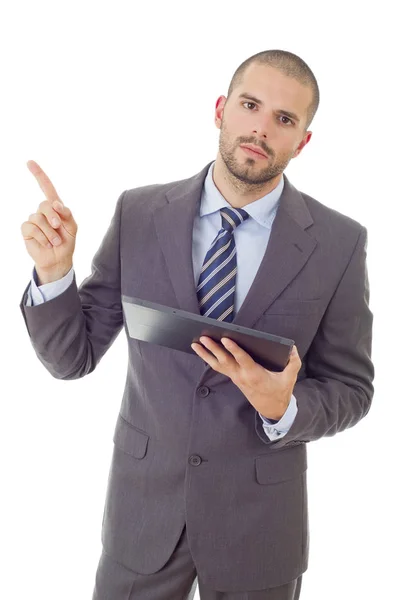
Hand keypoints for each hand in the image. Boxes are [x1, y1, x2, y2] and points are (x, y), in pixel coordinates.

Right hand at [21, 160, 77, 274]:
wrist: (59, 259)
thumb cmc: (66, 242)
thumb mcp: (72, 227)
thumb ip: (67, 214)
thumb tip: (55, 203)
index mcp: (55, 207)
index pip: (47, 187)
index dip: (39, 175)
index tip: (29, 162)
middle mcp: (43, 211)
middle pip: (45, 204)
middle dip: (53, 216)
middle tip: (59, 227)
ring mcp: (34, 220)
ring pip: (39, 218)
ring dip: (50, 232)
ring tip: (55, 242)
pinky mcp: (27, 230)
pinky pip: (32, 228)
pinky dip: (42, 237)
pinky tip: (46, 243)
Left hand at [191, 337, 301, 419]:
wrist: (271, 408)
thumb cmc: (280, 391)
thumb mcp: (290, 378)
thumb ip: (293, 363)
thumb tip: (292, 348)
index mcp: (255, 374)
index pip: (242, 359)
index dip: (234, 349)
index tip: (225, 339)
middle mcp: (241, 376)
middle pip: (224, 361)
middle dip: (213, 349)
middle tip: (203, 337)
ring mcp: (235, 377)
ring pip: (217, 364)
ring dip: (205, 354)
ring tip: (195, 343)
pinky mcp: (233, 377)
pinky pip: (218, 366)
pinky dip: (208, 358)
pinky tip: (201, 350)